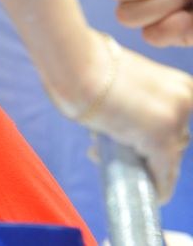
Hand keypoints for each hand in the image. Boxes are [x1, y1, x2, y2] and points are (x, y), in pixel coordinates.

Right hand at [75, 33, 192, 203]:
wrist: (74, 61)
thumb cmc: (84, 64)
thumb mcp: (119, 78)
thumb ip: (131, 98)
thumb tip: (121, 121)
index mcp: (178, 82)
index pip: (174, 120)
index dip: (152, 134)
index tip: (135, 142)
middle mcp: (184, 99)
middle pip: (176, 139)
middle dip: (147, 151)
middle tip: (112, 149)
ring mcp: (174, 119)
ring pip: (168, 157)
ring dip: (145, 167)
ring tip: (113, 164)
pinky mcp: (160, 139)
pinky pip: (163, 173)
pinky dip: (159, 186)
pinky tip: (153, 194)